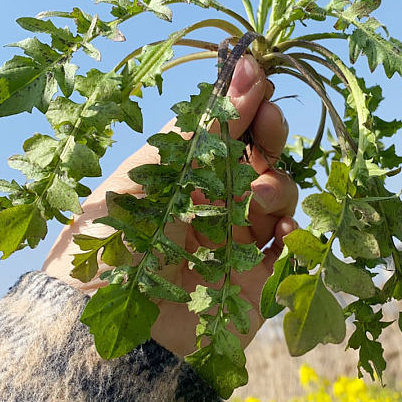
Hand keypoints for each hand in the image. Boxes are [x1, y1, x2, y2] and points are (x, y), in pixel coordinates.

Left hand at [42, 55, 298, 357]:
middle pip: (258, 157)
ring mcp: (235, 240)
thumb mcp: (152, 173)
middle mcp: (209, 202)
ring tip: (255, 199)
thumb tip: (242, 67)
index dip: (245, 104)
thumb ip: (202, 128)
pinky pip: (290, 246)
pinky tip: (280, 231)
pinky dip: (293, 232)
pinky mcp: (255, 278)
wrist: (108, 334)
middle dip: (269, 135)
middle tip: (269, 126)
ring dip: (276, 186)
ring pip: (279, 194)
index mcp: (180, 175)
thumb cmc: (115, 242)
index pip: (225, 130)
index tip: (259, 79)